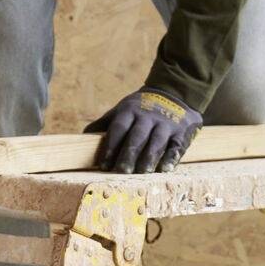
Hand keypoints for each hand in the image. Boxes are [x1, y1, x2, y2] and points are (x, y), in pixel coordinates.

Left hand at [87, 88, 202, 173]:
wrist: (174, 93)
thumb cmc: (139, 109)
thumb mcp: (121, 111)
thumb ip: (104, 124)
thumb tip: (82, 140)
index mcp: (129, 112)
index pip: (118, 128)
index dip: (110, 147)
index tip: (103, 165)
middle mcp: (148, 117)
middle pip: (137, 136)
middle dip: (129, 154)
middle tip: (122, 171)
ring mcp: (166, 124)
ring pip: (157, 141)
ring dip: (149, 157)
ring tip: (142, 172)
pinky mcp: (181, 132)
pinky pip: (177, 145)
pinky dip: (171, 157)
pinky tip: (165, 169)